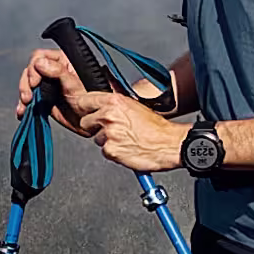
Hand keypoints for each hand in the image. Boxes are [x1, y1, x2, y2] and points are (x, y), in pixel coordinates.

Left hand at [75, 88, 193, 175]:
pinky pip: (104, 151)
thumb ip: (115, 104)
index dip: (83, 107)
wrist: (170, 144)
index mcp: (114, 102)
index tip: (83, 110)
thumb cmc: (157, 127)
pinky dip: (114, 152)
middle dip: (95, 126)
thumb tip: (102, 101)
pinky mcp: (111, 150)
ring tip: (125, 139)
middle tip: (112, 129)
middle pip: (85, 122)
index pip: (84, 101)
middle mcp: (109, 116)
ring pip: (95, 138)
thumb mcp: (135, 106)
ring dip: (107, 140)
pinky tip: (126, 148)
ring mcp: (109, 134)